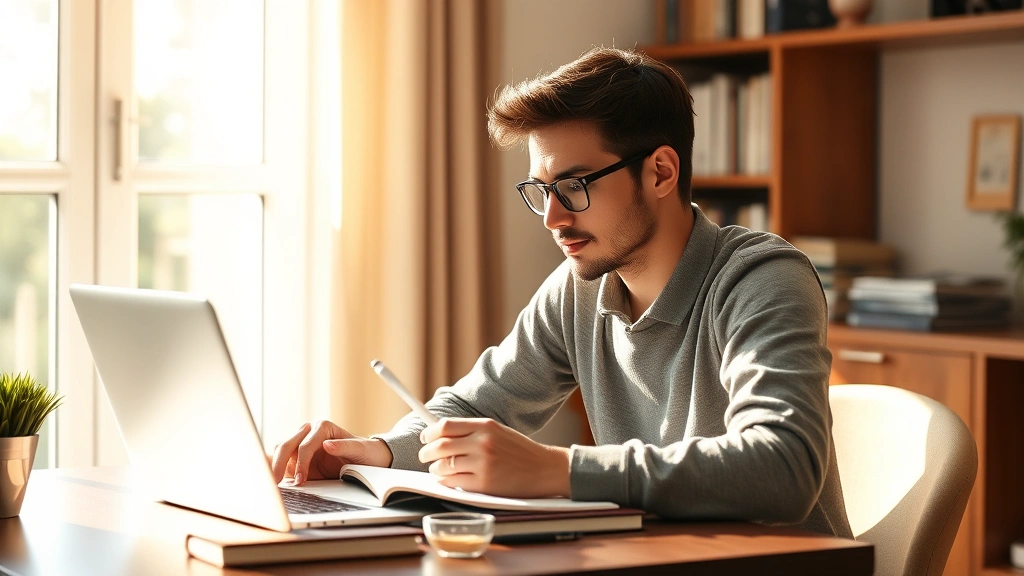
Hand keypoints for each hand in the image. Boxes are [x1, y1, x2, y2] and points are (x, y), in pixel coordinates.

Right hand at [270, 420, 393, 484]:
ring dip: (274, 466)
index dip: (301, 463)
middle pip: (286, 445)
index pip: (305, 445)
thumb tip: (327, 445)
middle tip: (275, 483)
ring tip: (273, 485)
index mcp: (322, 427)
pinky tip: (275, 483)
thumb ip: (344, 447)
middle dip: (278, 464)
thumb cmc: (365, 451)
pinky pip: (283, 462)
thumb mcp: (360, 449)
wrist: (367, 458)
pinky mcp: (297, 456)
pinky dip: (277, 470)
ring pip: (279, 451)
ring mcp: (301, 443)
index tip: (301, 480)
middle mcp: (308, 431)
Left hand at [418, 418, 570, 497]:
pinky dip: (445, 482)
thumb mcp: (497, 431)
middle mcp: (483, 443)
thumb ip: (472, 431)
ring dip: (435, 469)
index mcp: (485, 426)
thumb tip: (441, 434)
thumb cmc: (519, 451)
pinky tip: (448, 480)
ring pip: (443, 466)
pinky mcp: (484, 485)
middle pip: (440, 446)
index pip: (445, 426)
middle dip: (426, 452)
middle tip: (424, 455)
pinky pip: (453, 483)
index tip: (425, 437)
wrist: (544, 469)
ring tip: (438, 469)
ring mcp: (483, 464)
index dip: (430, 432)